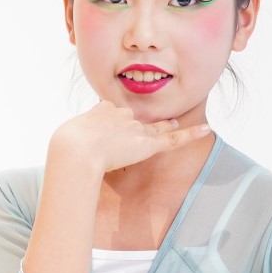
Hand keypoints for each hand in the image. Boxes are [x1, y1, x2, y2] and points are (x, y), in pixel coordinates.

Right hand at [50, 101, 212, 175]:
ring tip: (175, 120)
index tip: (108, 126)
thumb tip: (66, 160)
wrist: (75, 150)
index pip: (110, 112)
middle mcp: (120, 115)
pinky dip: (191, 134)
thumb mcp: (65, 143)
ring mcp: (135, 129)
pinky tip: (206, 129)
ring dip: (165, 124)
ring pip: (153, 126)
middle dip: (137, 122)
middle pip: (132, 117)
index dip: (111, 120)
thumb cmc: (65, 148)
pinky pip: (173, 139)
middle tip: (139, 127)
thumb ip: (72, 147)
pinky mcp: (147, 144)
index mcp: (100, 112)